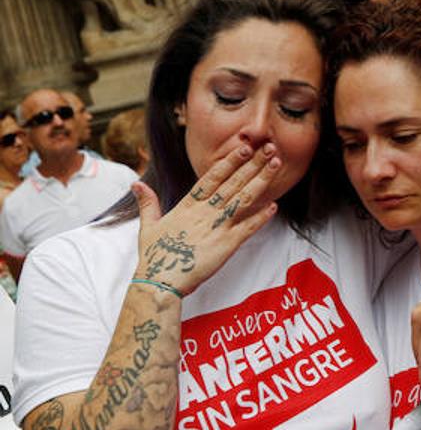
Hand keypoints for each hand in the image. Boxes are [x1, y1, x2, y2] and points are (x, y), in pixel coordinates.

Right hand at [133, 143, 280, 296]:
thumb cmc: (155, 256)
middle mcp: (205, 213)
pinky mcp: (226, 245)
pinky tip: (274, 205)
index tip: (243, 146)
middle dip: (252, 164)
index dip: (229, 161)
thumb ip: (148, 203)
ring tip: (276, 165)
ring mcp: (217, 228)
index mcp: (188, 206)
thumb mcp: (149, 226)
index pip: (212, 177)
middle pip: (233, 183)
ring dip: (261, 181)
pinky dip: (261, 217)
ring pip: (244, 199)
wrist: (160, 283)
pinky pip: (248, 228)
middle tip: (269, 147)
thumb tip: (136, 184)